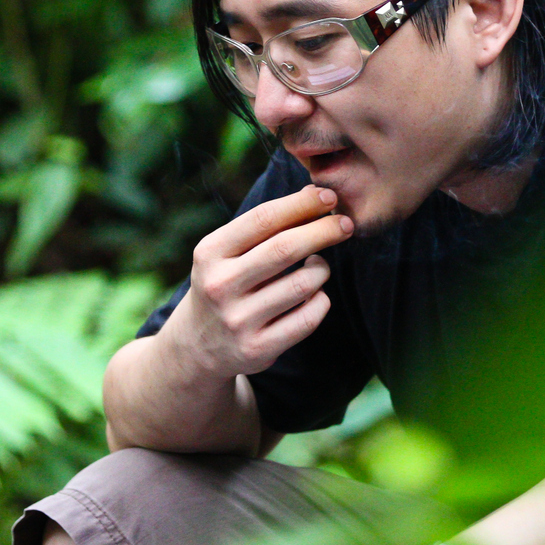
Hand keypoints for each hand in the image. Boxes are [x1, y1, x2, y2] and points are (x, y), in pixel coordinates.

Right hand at [164, 184, 353, 376]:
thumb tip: (317, 195)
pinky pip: (309, 318)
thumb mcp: (224, 252)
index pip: (263, 219)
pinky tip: (314, 294)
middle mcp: (220, 286)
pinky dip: (321, 300)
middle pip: (285, 249)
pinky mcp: (258, 349)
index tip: (328, 197)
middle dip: (324, 231)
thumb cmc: (224, 283)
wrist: (197, 345)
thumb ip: (263, 227)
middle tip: (346, 224)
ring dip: (322, 269)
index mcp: (209, 254)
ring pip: (303, 284)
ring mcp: (238, 321)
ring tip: (318, 265)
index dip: (302, 204)